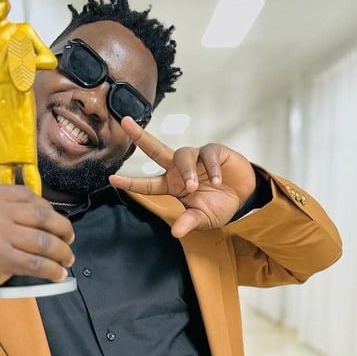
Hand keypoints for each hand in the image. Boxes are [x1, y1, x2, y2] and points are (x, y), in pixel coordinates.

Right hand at [0, 183, 75, 299]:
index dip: (47, 208)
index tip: (55, 221)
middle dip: (62, 228)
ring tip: (67, 259)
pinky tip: (58, 274)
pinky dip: (52, 269)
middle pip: (41, 215)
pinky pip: (36, 263)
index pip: (26, 195)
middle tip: (69, 239)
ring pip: (43, 240)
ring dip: (61, 251)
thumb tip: (29, 215)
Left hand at [109, 117, 256, 239]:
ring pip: (183, 155)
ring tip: (194, 186)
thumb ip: (189, 222)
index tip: (112, 179)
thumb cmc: (218, 205)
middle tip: (125, 122)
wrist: (244, 196)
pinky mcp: (213, 151)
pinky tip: (218, 181)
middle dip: (140, 136)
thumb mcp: (203, 218)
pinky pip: (208, 154)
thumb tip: (175, 233)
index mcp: (172, 185)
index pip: (147, 183)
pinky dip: (212, 168)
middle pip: (156, 149)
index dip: (131, 182)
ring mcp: (196, 158)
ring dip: (186, 171)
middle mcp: (179, 168)